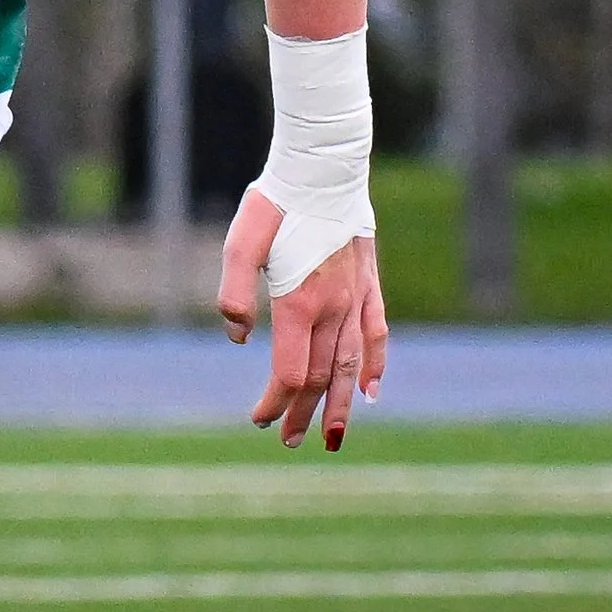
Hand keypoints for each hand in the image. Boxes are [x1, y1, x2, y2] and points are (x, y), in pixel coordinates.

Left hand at [217, 195, 389, 452]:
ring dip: (343, 405)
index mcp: (300, 303)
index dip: (276, 402)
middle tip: (287, 440)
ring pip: (353, 365)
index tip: (259, 419)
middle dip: (304, 414)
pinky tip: (374, 391)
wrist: (323, 170)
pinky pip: (378, 334)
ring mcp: (356, 299)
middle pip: (323, 378)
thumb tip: (239, 338)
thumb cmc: (275, 205)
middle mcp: (334, 308)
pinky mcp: (369, 285)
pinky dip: (377, 366)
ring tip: (333, 436)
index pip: (291, 373)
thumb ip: (233, 292)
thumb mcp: (240, 243)